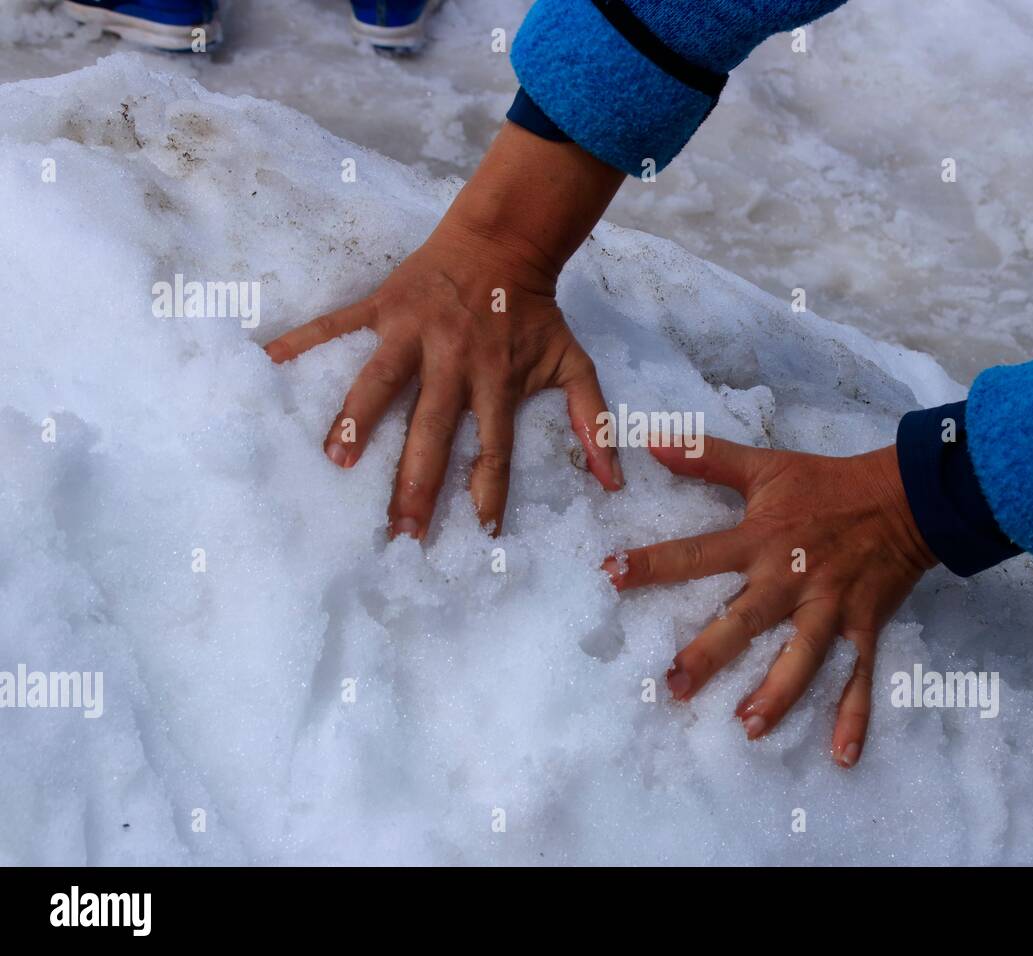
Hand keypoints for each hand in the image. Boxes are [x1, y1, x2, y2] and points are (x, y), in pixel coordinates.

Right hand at [265, 123, 625, 537]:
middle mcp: (454, 361)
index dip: (489, 492)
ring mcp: (413, 332)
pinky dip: (301, 342)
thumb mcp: (574, 362)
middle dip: (417, 482)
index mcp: (497, 379)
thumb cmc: (536, 311)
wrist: (506, 240)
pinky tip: (265, 363)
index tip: (481, 534)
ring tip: (334, 462)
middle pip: (433, 429)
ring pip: (380, 382)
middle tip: (400, 530)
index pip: (494, 447)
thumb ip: (593, 419)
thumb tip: (614, 480)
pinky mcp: (383, 306)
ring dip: (357, 421)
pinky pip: (337, 326)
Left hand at [605, 438, 936, 766]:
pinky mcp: (863, 627)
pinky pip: (858, 677)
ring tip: (748, 726)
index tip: (611, 574)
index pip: (698, 553)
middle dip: (710, 652)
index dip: (653, 562)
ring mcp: (830, 607)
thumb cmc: (826, 483)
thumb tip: (648, 439)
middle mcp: (791, 579)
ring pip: (802, 657)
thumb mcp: (764, 466)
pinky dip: (853, 717)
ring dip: (778, 692)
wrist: (906, 497)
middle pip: (746, 619)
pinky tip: (840, 757)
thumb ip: (704, 457)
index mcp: (762, 540)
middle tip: (673, 686)